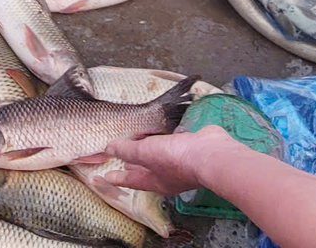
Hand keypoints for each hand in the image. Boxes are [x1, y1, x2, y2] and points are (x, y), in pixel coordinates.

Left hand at [106, 126, 230, 196]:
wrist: (210, 154)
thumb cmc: (175, 158)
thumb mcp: (145, 153)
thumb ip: (127, 150)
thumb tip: (108, 148)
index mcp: (155, 181)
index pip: (131, 180)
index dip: (117, 178)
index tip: (105, 178)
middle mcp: (168, 176)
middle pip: (146, 171)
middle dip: (135, 166)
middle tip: (123, 163)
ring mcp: (181, 164)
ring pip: (160, 158)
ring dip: (150, 153)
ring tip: (140, 145)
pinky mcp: (191, 150)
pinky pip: (173, 146)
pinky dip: (165, 141)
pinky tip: (163, 134)